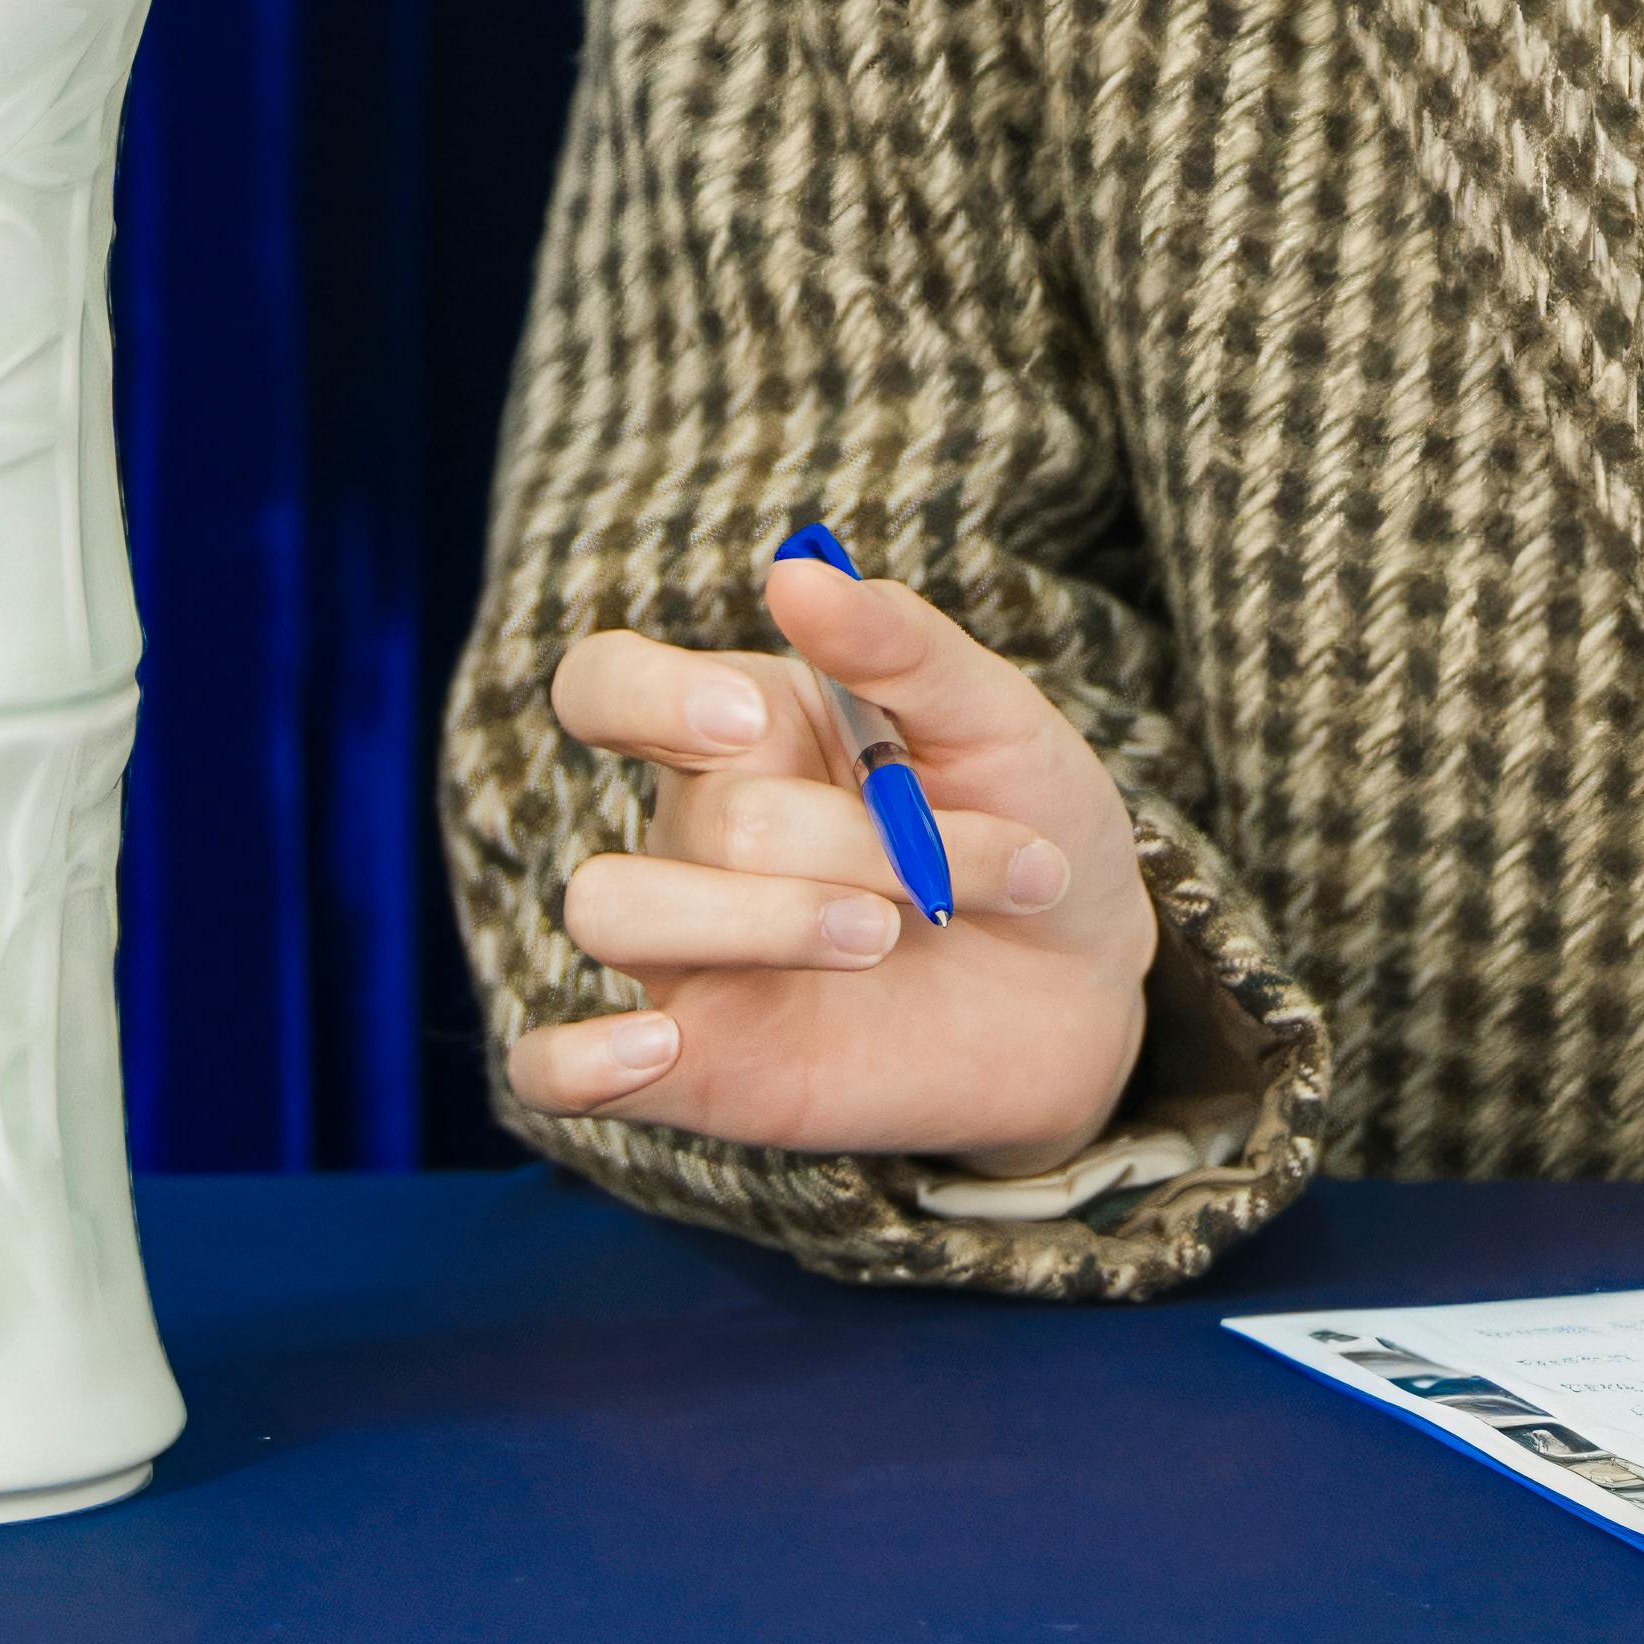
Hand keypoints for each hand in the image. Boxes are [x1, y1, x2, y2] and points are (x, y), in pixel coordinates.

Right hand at [505, 545, 1159, 1171]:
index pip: (605, 683)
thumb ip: (900, 645)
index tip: (745, 721)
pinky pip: (557, 1071)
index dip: (647, 694)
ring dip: (757, 922)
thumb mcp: (996, 719)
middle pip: (699, 816)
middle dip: (851, 845)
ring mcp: (687, 951)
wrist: (1086, 984)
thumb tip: (795, 571)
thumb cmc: (1029, 823)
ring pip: (610, 909)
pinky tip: (654, 1049)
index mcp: (743, 727)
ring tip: (881, 939)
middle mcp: (695, 831)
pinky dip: (575, 1062)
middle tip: (951, 878)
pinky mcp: (695, 1065)